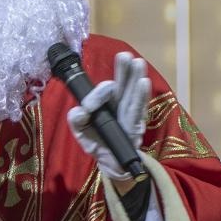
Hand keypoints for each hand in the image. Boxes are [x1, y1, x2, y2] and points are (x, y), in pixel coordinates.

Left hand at [66, 52, 151, 182]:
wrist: (111, 164)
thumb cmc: (99, 143)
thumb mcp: (82, 132)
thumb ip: (76, 121)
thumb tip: (79, 110)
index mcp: (107, 104)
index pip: (104, 93)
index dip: (98, 94)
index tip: (88, 107)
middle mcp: (120, 106)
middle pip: (123, 85)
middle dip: (123, 70)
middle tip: (124, 55)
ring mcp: (129, 116)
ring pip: (132, 95)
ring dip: (135, 78)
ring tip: (138, 63)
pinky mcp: (136, 128)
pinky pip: (137, 112)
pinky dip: (141, 97)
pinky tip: (144, 83)